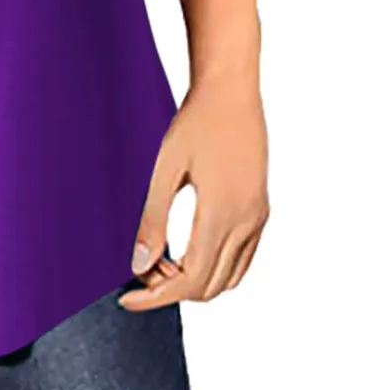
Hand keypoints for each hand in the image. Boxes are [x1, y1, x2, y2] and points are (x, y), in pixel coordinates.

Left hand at [119, 69, 268, 309]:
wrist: (232, 91)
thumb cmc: (196, 122)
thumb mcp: (165, 167)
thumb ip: (152, 218)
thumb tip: (139, 266)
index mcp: (221, 214)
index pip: (191, 280)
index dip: (157, 297)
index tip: (128, 298)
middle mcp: (246, 223)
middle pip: (210, 286)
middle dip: (173, 289)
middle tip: (141, 270)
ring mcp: (258, 218)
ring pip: (230, 278)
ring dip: (195, 280)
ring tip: (161, 260)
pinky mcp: (261, 211)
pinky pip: (242, 258)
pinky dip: (216, 267)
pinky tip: (188, 251)